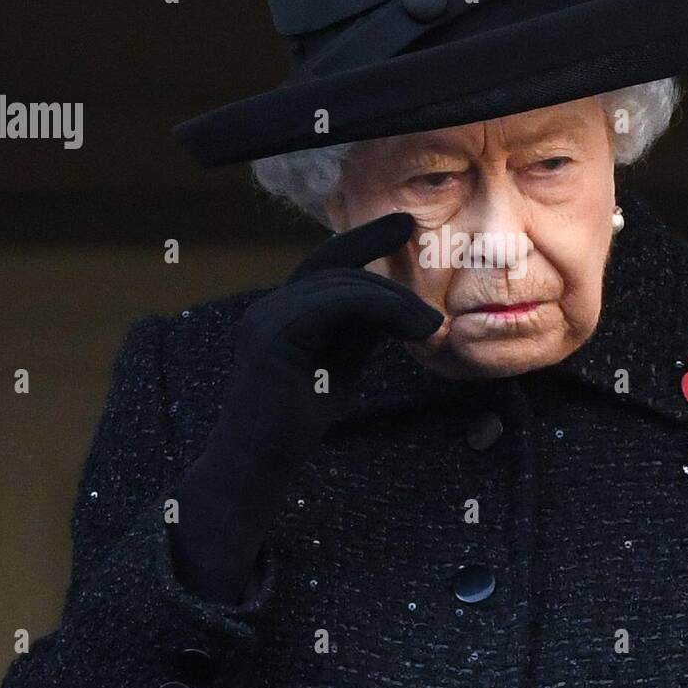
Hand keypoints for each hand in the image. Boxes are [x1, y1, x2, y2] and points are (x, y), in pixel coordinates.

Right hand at [171, 212, 441, 603]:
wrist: (258, 462)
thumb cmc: (297, 420)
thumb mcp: (341, 363)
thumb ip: (360, 329)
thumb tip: (396, 303)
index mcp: (283, 310)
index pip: (326, 262)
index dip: (364, 239)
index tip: (405, 224)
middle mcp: (270, 306)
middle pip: (336, 267)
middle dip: (386, 267)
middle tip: (428, 293)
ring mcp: (267, 316)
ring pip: (342, 286)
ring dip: (394, 301)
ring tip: (429, 326)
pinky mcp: (273, 334)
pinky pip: (333, 304)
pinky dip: (378, 309)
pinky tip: (410, 327)